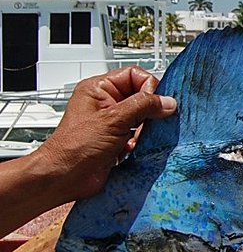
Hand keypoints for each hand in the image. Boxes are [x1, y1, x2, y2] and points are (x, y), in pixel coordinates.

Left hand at [32, 66, 176, 199]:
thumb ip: (143, 106)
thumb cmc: (75, 146)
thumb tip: (167, 102)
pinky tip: (131, 148)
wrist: (65, 177)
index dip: (148, 86)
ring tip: (136, 137)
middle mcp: (106, 103)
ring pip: (143, 117)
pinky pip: (140, 134)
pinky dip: (140, 141)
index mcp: (99, 89)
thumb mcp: (114, 119)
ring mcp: (112, 121)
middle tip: (149, 122)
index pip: (134, 75)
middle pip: (141, 96)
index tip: (156, 102)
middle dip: (149, 111)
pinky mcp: (118, 139)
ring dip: (145, 129)